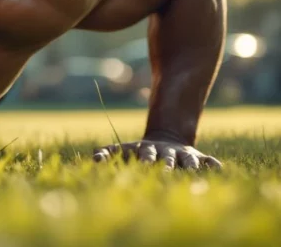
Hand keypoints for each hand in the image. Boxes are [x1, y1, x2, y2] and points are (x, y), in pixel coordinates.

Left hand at [92, 140, 221, 170]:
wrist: (165, 141)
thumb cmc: (138, 152)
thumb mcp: (122, 150)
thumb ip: (106, 152)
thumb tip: (94, 158)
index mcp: (148, 150)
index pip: (147, 155)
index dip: (146, 160)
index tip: (145, 166)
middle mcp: (167, 152)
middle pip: (168, 159)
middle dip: (168, 165)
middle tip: (167, 173)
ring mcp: (184, 155)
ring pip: (190, 160)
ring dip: (192, 165)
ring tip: (195, 172)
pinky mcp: (199, 159)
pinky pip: (210, 161)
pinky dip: (214, 165)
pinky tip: (219, 169)